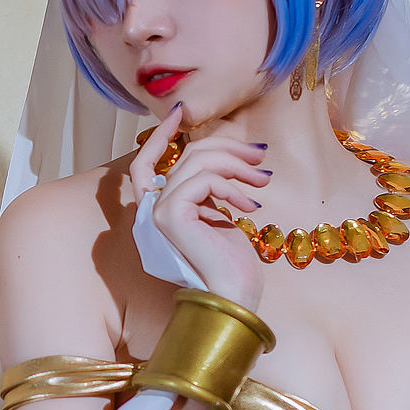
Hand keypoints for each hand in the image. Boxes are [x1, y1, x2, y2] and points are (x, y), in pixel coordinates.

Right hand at [135, 104, 269, 310]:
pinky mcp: (170, 216)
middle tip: (260, 156)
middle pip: (185, 156)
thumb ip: (210, 186)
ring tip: (264, 182)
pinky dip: (231, 187)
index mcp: (157, 212)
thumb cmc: (232, 264)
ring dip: (237, 166)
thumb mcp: (219, 214)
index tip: (181, 112)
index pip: (146, 164)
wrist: (234, 297)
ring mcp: (156, 214)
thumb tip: (227, 152)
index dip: (159, 136)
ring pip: (196, 162)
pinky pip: (202, 179)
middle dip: (226, 148)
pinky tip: (250, 207)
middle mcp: (149, 212)